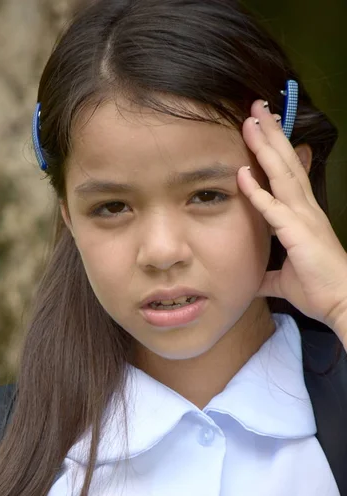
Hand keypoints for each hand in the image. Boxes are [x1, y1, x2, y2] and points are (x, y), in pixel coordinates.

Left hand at [237, 100, 346, 331]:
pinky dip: (257, 190)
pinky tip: (242, 173)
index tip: (262, 129)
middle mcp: (305, 210)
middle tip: (255, 109)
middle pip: (286, 164)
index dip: (275, 151)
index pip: (288, 175)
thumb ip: (267, 275)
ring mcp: (303, 218)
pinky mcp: (297, 233)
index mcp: (303, 215)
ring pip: (282, 175)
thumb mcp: (284, 280)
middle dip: (270, 135)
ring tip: (250, 122)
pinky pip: (273, 208)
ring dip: (265, 148)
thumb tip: (253, 279)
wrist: (341, 304)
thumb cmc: (318, 289)